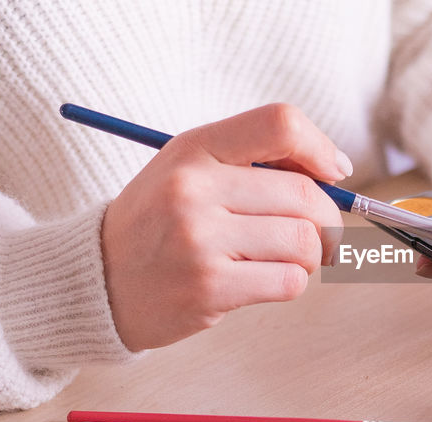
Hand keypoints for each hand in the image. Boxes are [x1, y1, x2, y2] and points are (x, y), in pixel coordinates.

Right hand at [102, 104, 351, 350]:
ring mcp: (199, 239)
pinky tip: (261, 280)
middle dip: (328, 219)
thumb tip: (335, 173)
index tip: (333, 173)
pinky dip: (290, 283)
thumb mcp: (190, 170)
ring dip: (311, 256)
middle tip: (318, 234)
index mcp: (193, 148)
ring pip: (304, 242)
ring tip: (284, 258)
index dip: (321, 149)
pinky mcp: (208, 287)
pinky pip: (289, 281)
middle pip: (306, 196)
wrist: (96, 281)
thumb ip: (255, 162)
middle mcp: (193, 188)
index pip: (281, 124)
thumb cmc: (161, 222)